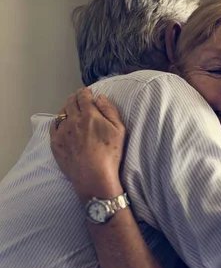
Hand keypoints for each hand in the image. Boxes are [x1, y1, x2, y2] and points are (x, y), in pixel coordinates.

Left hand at [50, 88, 126, 202]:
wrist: (94, 176)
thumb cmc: (110, 154)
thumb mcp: (119, 131)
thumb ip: (110, 111)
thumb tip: (101, 97)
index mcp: (90, 115)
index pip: (84, 97)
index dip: (85, 92)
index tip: (87, 92)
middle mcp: (73, 120)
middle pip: (71, 102)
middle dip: (75, 97)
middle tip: (78, 97)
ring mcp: (62, 131)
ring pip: (61, 113)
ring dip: (66, 107)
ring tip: (70, 108)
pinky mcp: (56, 143)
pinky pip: (53, 126)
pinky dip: (58, 121)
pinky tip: (62, 123)